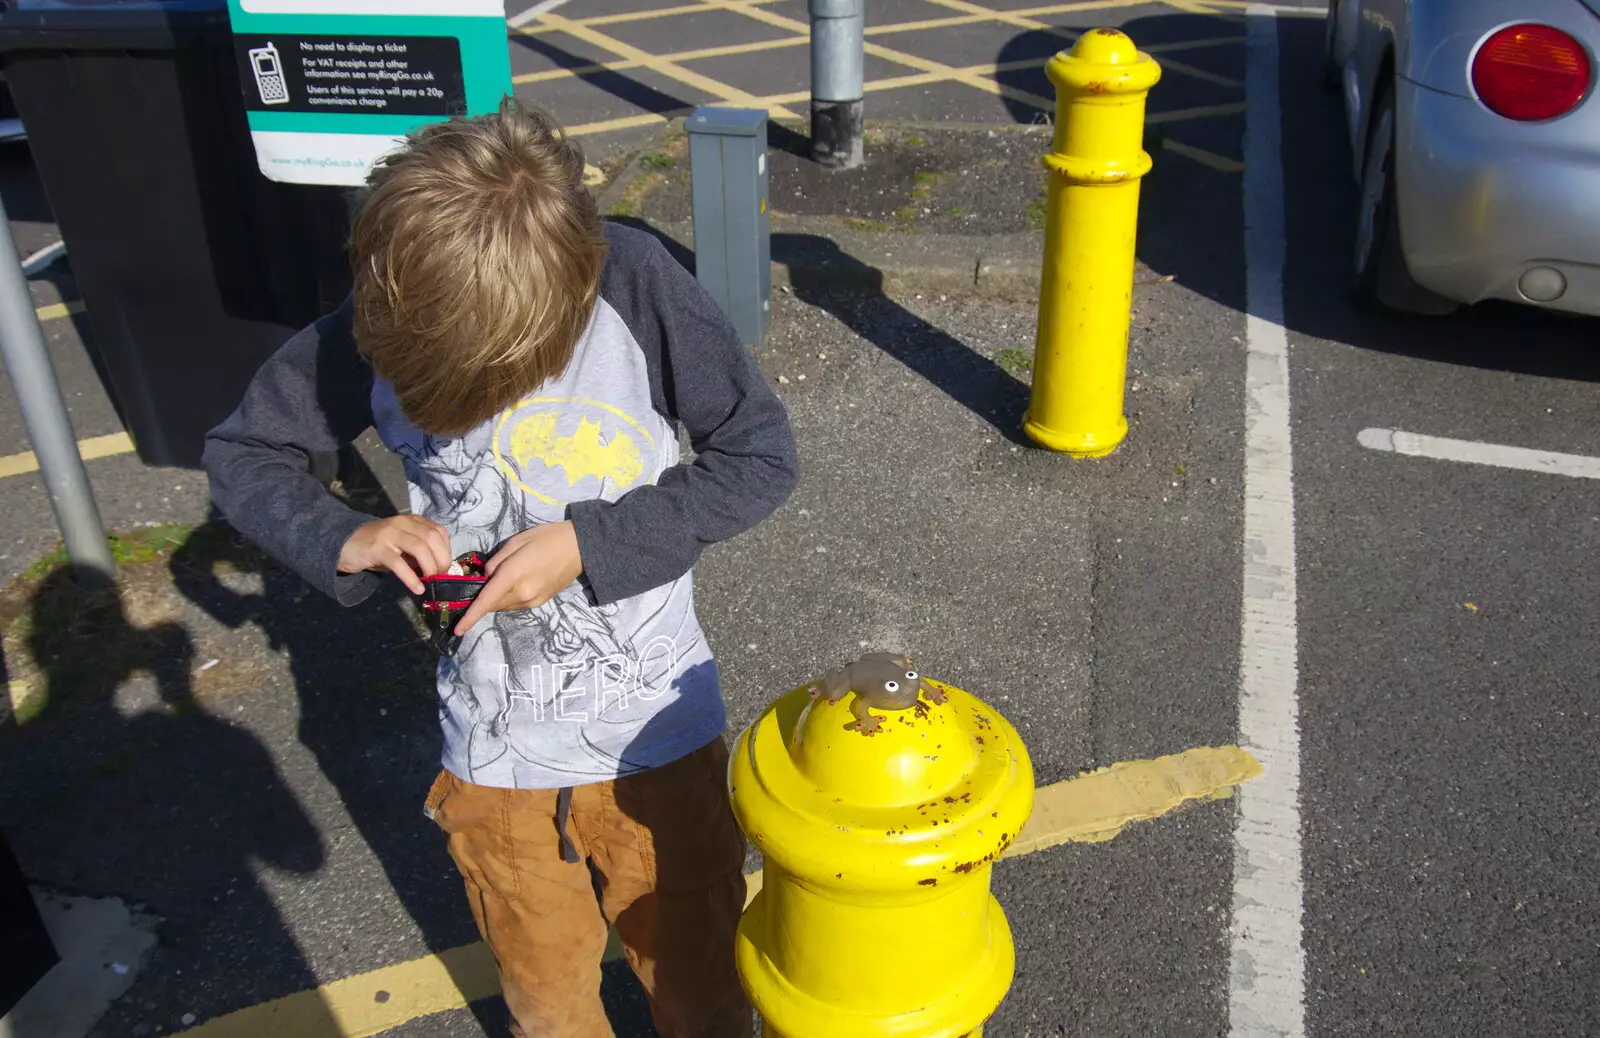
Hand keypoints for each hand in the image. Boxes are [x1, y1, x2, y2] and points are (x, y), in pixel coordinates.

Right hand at [337, 515, 450, 594]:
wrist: (344, 543)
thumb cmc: (378, 547)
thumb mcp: (402, 545)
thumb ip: (419, 553)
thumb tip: (438, 570)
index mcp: (412, 521)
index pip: (439, 531)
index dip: (446, 550)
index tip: (445, 566)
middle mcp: (403, 523)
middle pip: (432, 538)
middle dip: (441, 559)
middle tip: (440, 575)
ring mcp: (389, 534)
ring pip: (419, 547)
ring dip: (429, 567)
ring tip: (430, 581)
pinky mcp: (377, 548)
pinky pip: (399, 564)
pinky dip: (411, 578)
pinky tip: (417, 589)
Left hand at [454, 521, 582, 634]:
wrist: (579, 547)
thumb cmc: (546, 538)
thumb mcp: (516, 542)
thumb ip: (496, 561)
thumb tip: (486, 577)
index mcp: (514, 575)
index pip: (486, 600)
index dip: (471, 616)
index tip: (458, 630)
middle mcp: (523, 594)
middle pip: (493, 604)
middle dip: (483, 599)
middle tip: (480, 583)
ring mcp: (533, 601)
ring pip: (504, 606)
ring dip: (496, 598)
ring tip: (501, 580)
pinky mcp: (540, 602)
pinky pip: (516, 604)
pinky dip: (508, 598)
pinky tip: (514, 584)